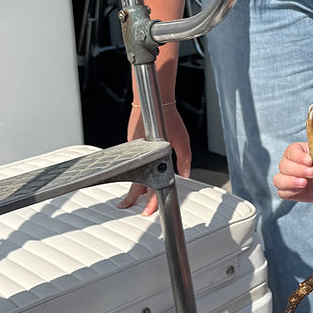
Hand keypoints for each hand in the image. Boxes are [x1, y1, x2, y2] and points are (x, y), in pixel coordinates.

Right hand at [118, 102, 191, 216]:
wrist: (154, 101)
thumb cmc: (168, 118)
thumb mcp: (182, 142)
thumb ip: (184, 160)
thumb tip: (185, 173)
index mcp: (152, 159)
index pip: (151, 187)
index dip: (151, 202)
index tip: (148, 212)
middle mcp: (140, 156)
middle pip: (135, 182)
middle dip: (132, 197)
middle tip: (126, 206)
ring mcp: (134, 149)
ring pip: (132, 171)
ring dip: (133, 183)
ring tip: (131, 195)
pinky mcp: (132, 142)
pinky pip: (132, 160)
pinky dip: (133, 168)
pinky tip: (137, 169)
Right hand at [274, 139, 312, 200]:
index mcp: (297, 150)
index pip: (292, 151)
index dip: (299, 157)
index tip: (310, 161)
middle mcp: (289, 163)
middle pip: (284, 165)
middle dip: (297, 170)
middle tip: (312, 173)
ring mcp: (287, 178)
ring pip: (278, 180)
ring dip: (290, 181)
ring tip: (304, 183)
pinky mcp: (289, 192)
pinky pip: (282, 193)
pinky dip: (289, 192)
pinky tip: (300, 190)